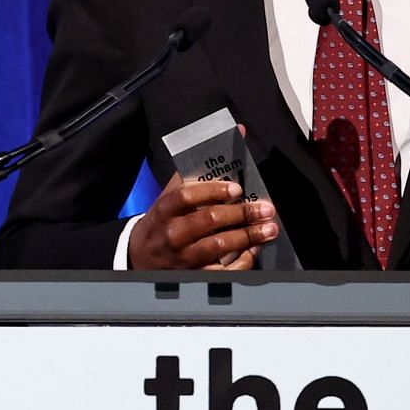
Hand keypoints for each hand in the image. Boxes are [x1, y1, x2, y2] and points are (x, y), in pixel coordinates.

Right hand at [127, 173, 279, 270]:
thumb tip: (234, 135)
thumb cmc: (162, 221)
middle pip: (208, 220)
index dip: (212, 191)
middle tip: (266, 209)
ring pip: (218, 246)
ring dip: (248, 237)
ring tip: (268, 229)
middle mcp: (173, 233)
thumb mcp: (169, 196)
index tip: (236, 188)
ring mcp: (183, 256)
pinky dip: (240, 261)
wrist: (140, 257)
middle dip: (242, 213)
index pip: (186, 196)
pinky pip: (221, 271)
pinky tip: (253, 251)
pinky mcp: (193, 275)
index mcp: (165, 209)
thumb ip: (197, 172)